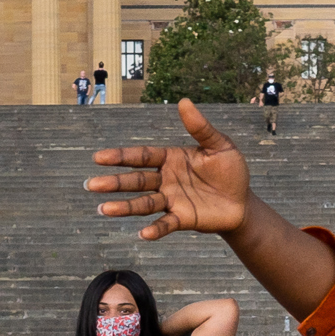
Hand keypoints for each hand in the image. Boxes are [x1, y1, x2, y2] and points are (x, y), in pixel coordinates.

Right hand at [85, 101, 249, 241]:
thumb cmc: (231, 170)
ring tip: (104, 209)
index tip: (99, 157)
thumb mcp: (220, 145)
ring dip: (125, 207)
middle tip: (91, 184)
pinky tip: (142, 233)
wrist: (243, 202)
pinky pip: (165, 224)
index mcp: (171, 159)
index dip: (121, 156)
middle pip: (136, 181)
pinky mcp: (182, 219)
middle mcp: (166, 180)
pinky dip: (155, 229)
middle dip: (114, 183)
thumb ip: (200, 128)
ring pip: (144, 203)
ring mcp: (172, 201)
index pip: (142, 157)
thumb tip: (184, 102)